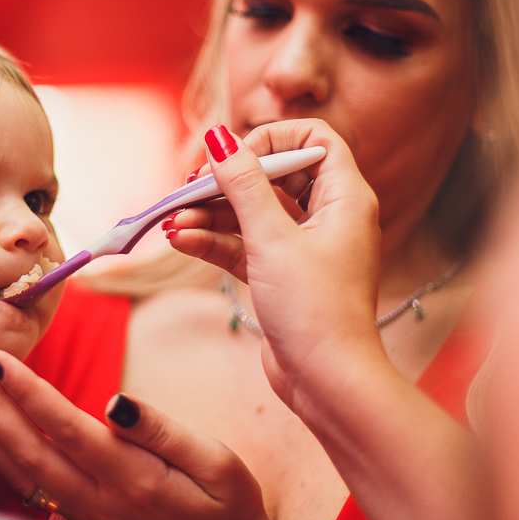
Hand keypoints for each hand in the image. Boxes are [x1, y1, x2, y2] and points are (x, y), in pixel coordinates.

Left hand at [0, 352, 348, 519]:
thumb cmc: (226, 508)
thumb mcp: (217, 462)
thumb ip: (163, 431)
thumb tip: (114, 402)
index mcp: (132, 479)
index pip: (65, 429)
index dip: (26, 392)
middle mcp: (97, 501)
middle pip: (27, 450)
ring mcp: (81, 515)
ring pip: (18, 471)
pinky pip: (25, 485)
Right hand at [165, 120, 382, 406]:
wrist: (326, 380)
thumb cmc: (315, 309)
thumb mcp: (272, 239)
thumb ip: (244, 185)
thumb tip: (220, 138)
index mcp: (344, 198)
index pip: (314, 141)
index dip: (272, 140)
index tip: (235, 158)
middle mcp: (328, 217)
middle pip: (273, 176)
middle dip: (227, 180)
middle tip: (189, 187)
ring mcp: (302, 247)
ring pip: (251, 212)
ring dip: (210, 213)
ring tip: (173, 221)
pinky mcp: (280, 275)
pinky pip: (242, 244)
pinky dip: (213, 240)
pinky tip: (180, 239)